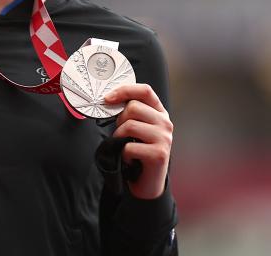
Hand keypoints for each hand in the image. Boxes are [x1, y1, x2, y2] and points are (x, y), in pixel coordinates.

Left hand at [104, 84, 172, 198]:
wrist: (147, 181)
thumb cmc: (138, 151)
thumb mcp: (135, 127)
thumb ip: (129, 112)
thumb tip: (108, 99)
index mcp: (159, 112)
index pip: (145, 90)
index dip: (124, 90)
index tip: (107, 98)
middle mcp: (165, 123)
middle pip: (133, 107)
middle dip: (119, 120)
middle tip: (122, 134)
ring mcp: (165, 138)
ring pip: (129, 125)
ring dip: (119, 137)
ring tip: (125, 146)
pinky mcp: (159, 154)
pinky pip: (129, 146)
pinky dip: (123, 154)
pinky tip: (130, 159)